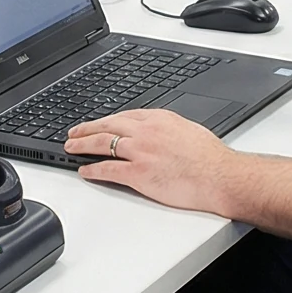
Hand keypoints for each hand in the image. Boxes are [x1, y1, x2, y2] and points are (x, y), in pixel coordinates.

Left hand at [65, 109, 239, 212]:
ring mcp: (140, 151)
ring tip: (71, 147)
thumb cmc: (212, 159)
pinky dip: (92, 169)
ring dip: (82, 145)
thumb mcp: (189, 131)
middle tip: (74, 132)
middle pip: (108, 125)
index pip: (124, 116)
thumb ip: (169, 130)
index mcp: (160, 119)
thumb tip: (161, 135)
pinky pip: (107, 169)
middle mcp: (146, 131)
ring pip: (102, 143)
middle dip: (87, 128)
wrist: (221, 176)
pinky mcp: (138, 173)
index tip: (99, 123)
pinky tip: (84, 170)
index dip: (107, 120)